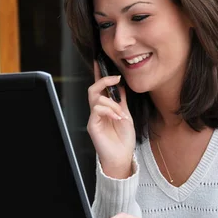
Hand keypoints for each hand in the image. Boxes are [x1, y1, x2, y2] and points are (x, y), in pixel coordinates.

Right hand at [87, 60, 135, 178]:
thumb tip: (121, 85)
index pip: (100, 88)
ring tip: (121, 113)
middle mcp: (97, 111)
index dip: (99, 74)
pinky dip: (109, 110)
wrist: (122, 157)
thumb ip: (121, 101)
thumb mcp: (126, 115)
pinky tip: (117, 117)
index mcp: (105, 108)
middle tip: (116, 78)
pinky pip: (96, 110)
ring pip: (95, 98)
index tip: (101, 60)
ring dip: (111, 103)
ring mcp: (93, 118)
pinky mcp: (92, 126)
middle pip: (93, 89)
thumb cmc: (123, 139)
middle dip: (104, 80)